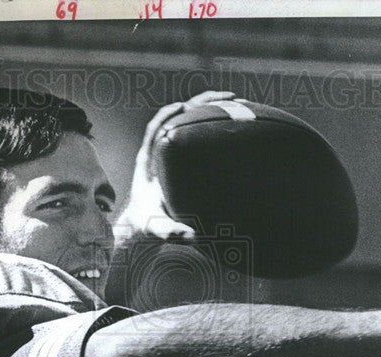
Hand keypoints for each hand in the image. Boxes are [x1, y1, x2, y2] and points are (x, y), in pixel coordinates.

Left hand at [115, 91, 236, 240]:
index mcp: (150, 161)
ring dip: (209, 107)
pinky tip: (230, 120)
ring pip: (189, 120)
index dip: (168, 115)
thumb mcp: (158, 229)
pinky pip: (195, 134)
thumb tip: (190, 236)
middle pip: (178, 115)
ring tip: (237, 101)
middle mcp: (160, 151)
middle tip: (229, 97)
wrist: (143, 222)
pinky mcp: (182, 156)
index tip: (183, 106)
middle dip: (201, 102)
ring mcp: (172, 152)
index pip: (156, 129)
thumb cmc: (148, 224)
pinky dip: (211, 123)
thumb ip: (171, 232)